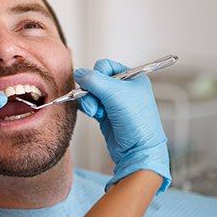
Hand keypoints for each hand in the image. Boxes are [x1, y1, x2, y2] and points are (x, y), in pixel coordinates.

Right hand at [74, 59, 170, 193]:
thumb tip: (78, 73)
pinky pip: (90, 104)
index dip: (98, 74)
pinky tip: (96, 116)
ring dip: (89, 101)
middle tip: (96, 101)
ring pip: (90, 93)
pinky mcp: (106, 114)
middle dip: (92, 91)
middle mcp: (124, 88)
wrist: (138, 150)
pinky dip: (89, 109)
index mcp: (133, 78)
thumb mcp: (115, 94)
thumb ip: (94, 80)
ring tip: (97, 112)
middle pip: (96, 80)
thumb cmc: (136, 121)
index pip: (106, 66)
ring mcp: (114, 102)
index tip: (99, 85)